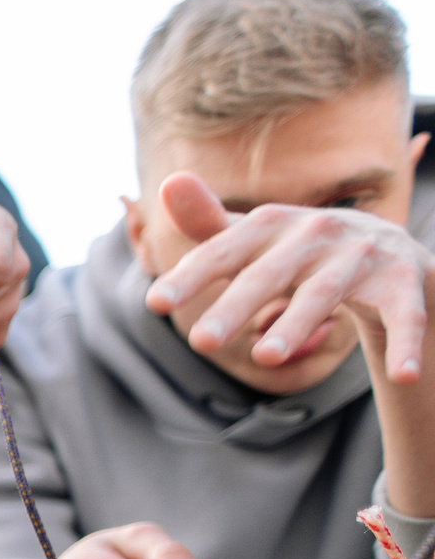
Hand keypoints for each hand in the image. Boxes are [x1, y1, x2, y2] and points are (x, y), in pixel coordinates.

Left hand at [147, 171, 433, 380]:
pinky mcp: (404, 280)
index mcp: (274, 224)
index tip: (154, 304)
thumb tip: (169, 182)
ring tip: (264, 357)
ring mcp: (363, 254)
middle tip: (200, 342)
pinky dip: (404, 343)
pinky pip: (404, 314)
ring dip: (296, 323)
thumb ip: (210, 224)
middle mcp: (317, 232)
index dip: (191, 275)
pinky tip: (400, 375)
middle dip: (235, 305)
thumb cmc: (301, 251)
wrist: (389, 250)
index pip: (224, 249)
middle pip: (270, 274)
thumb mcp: (255, 239)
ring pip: (325, 292)